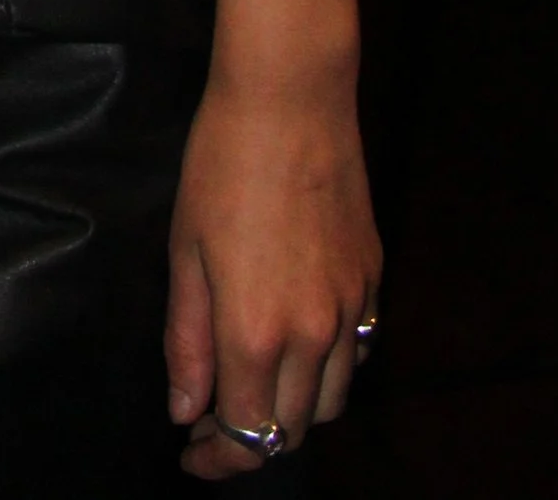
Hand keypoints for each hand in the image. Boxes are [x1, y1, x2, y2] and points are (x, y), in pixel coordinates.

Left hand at [166, 71, 377, 475]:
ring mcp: (351, 309)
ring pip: (330, 401)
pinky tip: (296, 345)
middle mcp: (314, 335)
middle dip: (249, 438)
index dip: (217, 457)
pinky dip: (326, 371)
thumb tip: (185, 409)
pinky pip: (357, 354)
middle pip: (291, 429)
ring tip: (252, 383)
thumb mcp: (185, 252)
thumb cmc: (222, 165)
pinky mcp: (373, 281)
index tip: (192, 453)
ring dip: (291, 410)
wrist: (291, 99)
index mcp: (257, 332)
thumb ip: (186, 341)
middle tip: (210, 415)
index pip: (248, 436)